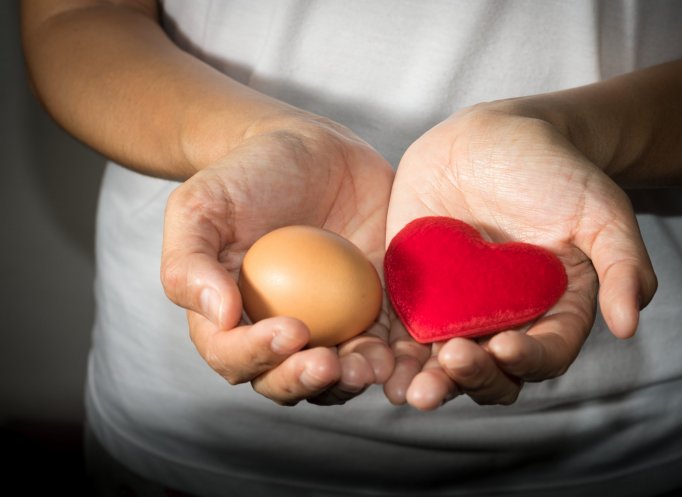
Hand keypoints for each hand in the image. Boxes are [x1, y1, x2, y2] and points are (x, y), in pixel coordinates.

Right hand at [161, 117, 393, 405]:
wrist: (310, 148)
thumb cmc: (245, 176)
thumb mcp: (200, 207)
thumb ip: (189, 263)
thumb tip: (220, 318)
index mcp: (230, 321)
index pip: (235, 357)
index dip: (258, 356)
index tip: (291, 330)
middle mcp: (279, 333)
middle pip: (288, 380)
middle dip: (307, 382)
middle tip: (330, 363)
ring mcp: (330, 326)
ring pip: (339, 375)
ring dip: (354, 379)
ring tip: (373, 365)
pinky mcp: (375, 311)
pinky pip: (388, 345)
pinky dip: (398, 357)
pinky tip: (407, 352)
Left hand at [383, 104, 656, 408]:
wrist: (494, 137)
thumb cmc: (556, 170)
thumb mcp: (601, 210)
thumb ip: (623, 264)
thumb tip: (630, 325)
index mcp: (552, 312)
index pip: (544, 353)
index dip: (528, 359)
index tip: (506, 347)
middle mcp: (504, 322)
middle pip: (490, 372)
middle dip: (471, 378)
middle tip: (452, 363)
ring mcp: (456, 311)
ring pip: (440, 363)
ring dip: (425, 381)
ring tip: (405, 389)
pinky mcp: (414, 293)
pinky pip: (398, 329)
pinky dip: (386, 350)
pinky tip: (370, 358)